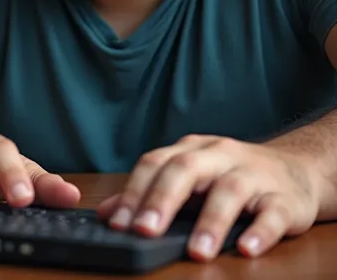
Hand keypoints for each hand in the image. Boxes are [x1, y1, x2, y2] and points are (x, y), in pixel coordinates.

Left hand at [97, 134, 319, 260]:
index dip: (135, 191)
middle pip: (188, 168)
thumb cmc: (232, 176)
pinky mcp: (283, 199)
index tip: (118, 223)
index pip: (157, 162)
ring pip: (230, 191)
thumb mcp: (190, 178)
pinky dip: (259, 231)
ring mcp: (253, 174)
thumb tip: (107, 214)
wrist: (296, 170)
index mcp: (192, 150)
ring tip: (196, 252)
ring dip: (211, 222)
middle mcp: (220, 155)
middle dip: (164, 198)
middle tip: (145, 231)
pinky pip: (272, 213)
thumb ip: (150, 193)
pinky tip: (245, 248)